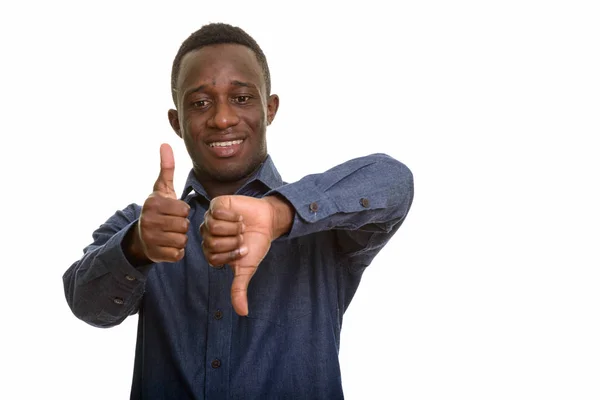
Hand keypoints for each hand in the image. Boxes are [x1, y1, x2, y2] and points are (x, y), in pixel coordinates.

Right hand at [131, 144, 189, 262]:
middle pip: (184, 225)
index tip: (173, 211)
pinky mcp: (154, 255)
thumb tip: (166, 144)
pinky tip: (168, 245)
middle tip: (171, 224)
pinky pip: (178, 254)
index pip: (184, 209)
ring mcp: (150, 239)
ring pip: (182, 240)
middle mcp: (148, 221)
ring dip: (180, 239)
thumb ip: (167, 168)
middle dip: (182, 225)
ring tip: (169, 234)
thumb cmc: (157, 210)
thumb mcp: (161, 189)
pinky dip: (176, 252)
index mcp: (153, 204)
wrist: (140, 236)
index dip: (182, 211)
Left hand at [200, 195, 292, 315]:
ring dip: (234, 227)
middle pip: (212, 242)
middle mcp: (207, 235)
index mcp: (210, 251)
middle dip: (233, 241)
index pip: (213, 256)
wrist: (267, 222)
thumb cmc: (256, 244)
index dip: (231, 254)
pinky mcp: (216, 204)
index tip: (243, 250)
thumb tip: (243, 313)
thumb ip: (239, 289)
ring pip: (214, 226)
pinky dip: (233, 215)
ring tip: (242, 225)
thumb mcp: (247, 268)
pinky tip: (239, 215)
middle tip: (243, 237)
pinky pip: (218, 211)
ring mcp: (210, 219)